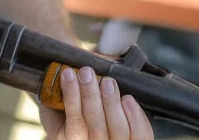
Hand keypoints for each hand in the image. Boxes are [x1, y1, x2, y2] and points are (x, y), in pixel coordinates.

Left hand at [39, 66, 153, 139]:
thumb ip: (118, 86)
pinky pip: (74, 119)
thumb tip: (122, 65)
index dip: (138, 120)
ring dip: (91, 96)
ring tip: (86, 73)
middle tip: (107, 80)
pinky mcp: (67, 138)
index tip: (128, 98)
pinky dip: (73, 96)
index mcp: (126, 136)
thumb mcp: (108, 88)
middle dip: (112, 103)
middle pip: (119, 131)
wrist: (57, 96)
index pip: (141, 136)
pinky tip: (69, 76)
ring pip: (96, 125)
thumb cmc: (89, 90)